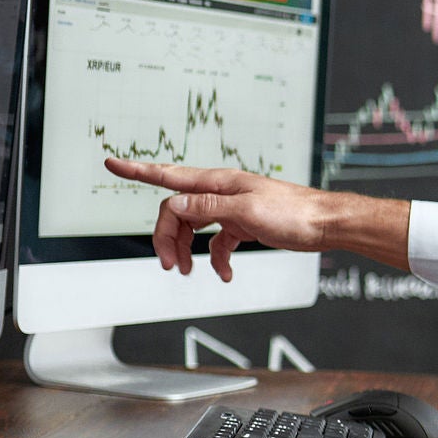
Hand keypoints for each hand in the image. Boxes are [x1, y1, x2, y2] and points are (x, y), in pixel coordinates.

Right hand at [104, 159, 338, 281]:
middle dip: (166, 237)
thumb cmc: (294, 213)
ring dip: (186, 250)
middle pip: (176, 211)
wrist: (326, 224)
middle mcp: (221, 193)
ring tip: (187, 271)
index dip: (137, 171)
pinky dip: (215, 259)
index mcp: (218, 183)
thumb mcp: (248, 211)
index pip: (169, 175)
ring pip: (193, 227)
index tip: (112, 164)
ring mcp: (231, 209)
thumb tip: (173, 205)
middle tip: (168, 264)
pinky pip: (217, 242)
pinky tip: (225, 273)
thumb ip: (208, 208)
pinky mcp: (243, 225)